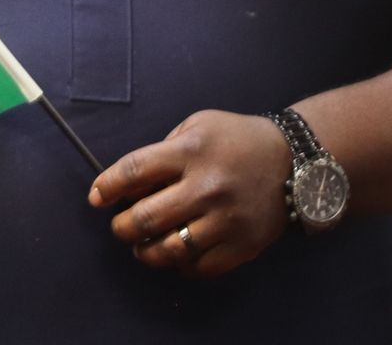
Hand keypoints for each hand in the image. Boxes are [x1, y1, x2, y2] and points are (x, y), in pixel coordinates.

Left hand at [87, 111, 292, 277]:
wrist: (295, 162)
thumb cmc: (237, 140)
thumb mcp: (198, 125)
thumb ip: (163, 150)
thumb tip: (128, 185)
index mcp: (192, 151)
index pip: (135, 170)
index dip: (107, 186)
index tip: (96, 197)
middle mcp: (206, 186)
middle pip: (145, 218)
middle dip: (121, 226)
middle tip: (120, 226)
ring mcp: (225, 219)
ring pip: (168, 250)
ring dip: (145, 251)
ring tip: (142, 245)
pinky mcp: (242, 245)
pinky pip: (198, 267)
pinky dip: (179, 265)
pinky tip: (176, 253)